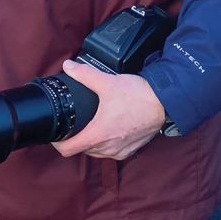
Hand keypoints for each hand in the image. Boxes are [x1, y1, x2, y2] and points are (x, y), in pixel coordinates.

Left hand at [50, 61, 166, 161]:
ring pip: (96, 152)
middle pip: (81, 150)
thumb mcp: (107, 82)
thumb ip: (85, 74)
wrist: (165, 103)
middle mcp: (108, 148)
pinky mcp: (130, 150)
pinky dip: (106, 143)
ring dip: (91, 141)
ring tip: (90, 124)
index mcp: (98, 134)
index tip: (55, 133)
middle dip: (75, 139)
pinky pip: (111, 152)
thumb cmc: (138, 96)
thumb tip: (68, 67)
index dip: (57, 143)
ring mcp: (120, 151)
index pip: (68, 150)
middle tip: (73, 123)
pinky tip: (108, 129)